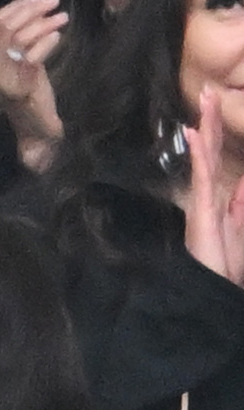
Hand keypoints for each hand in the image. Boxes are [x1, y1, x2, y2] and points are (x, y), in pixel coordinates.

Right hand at [0, 0, 65, 169]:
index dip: (21, 4)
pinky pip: (32, 56)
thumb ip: (23, 38)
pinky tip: (59, 37)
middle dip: (34, 8)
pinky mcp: (22, 88)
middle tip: (55, 3)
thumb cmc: (33, 94)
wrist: (37, 131)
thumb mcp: (24, 60)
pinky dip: (47, 42)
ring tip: (63, 18)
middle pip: (8, 25)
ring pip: (20, 38)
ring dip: (44, 23)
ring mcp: (7, 79)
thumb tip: (35, 6)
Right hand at [184, 85, 243, 284]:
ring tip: (205, 99)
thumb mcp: (241, 226)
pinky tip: (196, 133)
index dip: (217, 133)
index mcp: (220, 198)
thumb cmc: (225, 266)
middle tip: (208, 92)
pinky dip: (199, 154)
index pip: (218, 159)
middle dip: (211, 122)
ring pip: (205, 157)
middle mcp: (210, 196)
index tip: (216, 108)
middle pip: (210, 152)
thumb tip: (242, 179)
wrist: (213, 291)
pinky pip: (202, 175)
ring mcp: (204, 201)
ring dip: (205, 128)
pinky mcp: (202, 209)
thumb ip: (242, 202)